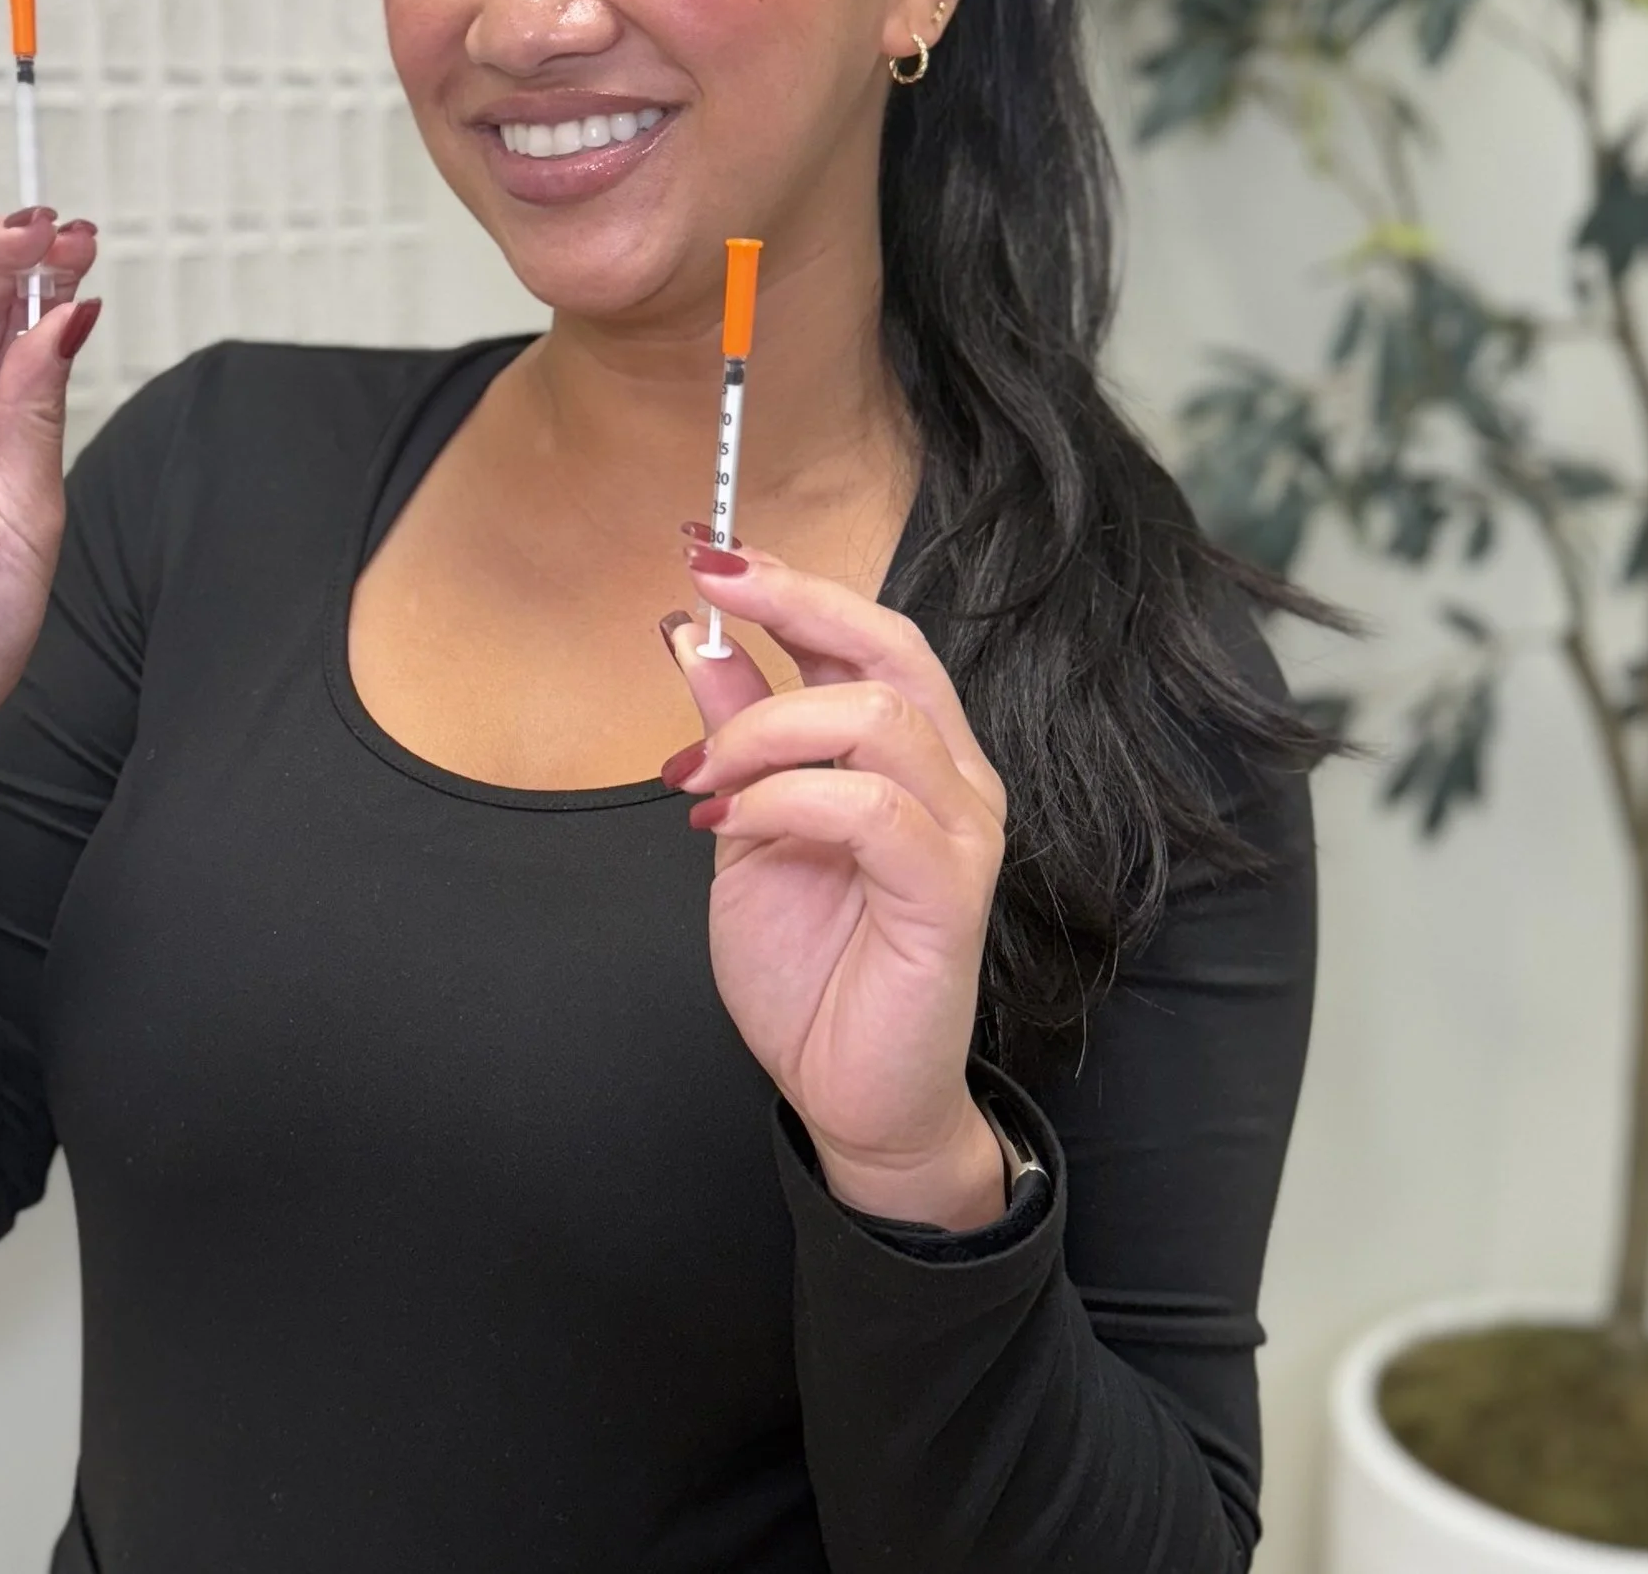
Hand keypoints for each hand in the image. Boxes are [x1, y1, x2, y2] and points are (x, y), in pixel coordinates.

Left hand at [663, 542, 1010, 1228]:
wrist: (848, 1097)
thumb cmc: (811, 967)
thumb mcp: (746, 826)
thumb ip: (735, 732)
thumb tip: (688, 635)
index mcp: (909, 752)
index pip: (865, 635)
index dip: (790, 583)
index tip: (705, 551)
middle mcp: (950, 776)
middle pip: (891, 648)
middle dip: (795, 600)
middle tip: (710, 582)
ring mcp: (959, 832)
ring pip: (877, 718)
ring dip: (767, 727)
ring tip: (699, 776)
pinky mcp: (949, 893)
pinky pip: (871, 809)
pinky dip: (787, 796)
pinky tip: (730, 820)